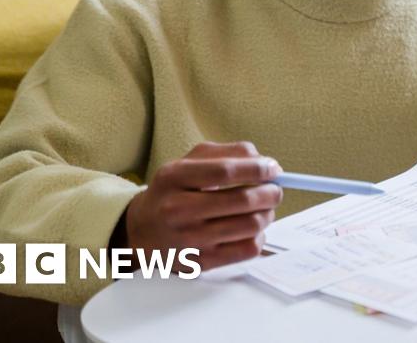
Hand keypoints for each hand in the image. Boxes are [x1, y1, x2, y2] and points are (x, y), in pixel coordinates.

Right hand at [120, 141, 282, 270]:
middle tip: (275, 190)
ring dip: (267, 214)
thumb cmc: (174, 191)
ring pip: (250, 226)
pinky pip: (247, 250)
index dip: (257, 169)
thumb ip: (228, 153)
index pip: (226, 171)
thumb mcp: (189, 162)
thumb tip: (267, 163)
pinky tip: (251, 229)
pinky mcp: (200, 262)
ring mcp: (188, 239)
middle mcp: (177, 209)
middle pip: (242, 200)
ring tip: (265, 208)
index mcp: (174, 177)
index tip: (273, 169)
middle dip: (270, 193)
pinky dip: (259, 236)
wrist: (141, 230)